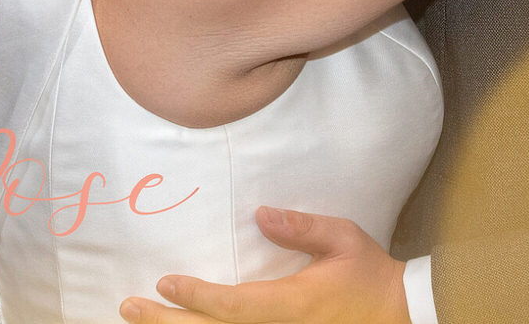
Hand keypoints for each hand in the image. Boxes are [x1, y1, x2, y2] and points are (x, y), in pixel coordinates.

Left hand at [119, 207, 407, 323]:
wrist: (399, 313)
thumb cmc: (369, 274)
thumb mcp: (342, 239)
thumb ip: (300, 228)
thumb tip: (261, 214)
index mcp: (290, 305)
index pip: (231, 306)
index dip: (195, 298)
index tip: (163, 285)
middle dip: (167, 323)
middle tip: (129, 309)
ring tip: (142, 321)